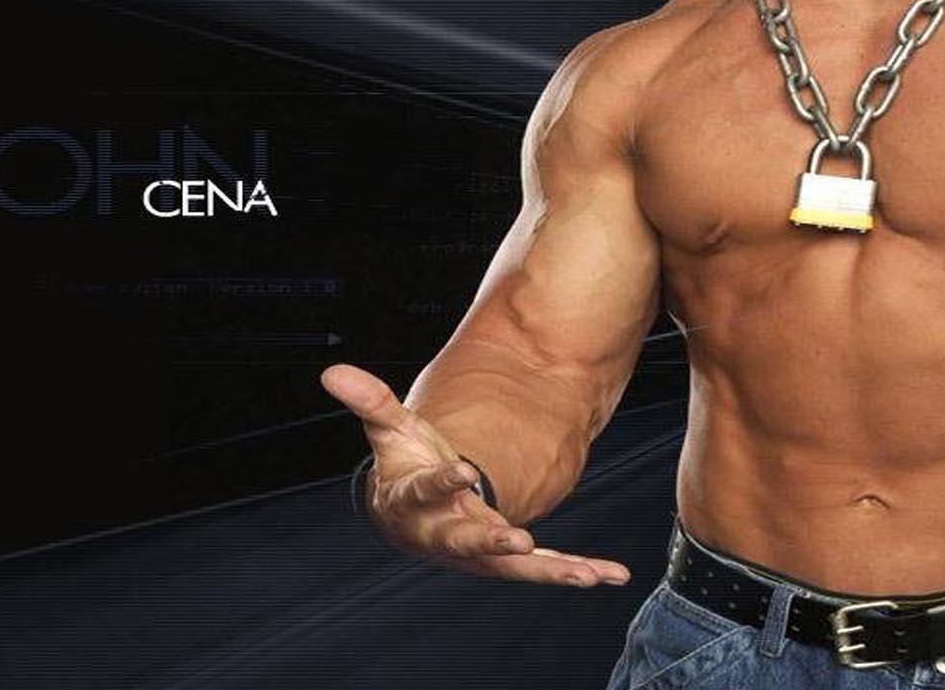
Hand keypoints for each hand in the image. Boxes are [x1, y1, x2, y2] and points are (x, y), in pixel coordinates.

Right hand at [319, 363, 630, 587]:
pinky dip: (577, 571)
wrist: (409, 519)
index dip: (444, 482)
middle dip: (492, 541)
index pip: (428, 491)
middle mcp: (447, 533)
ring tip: (586, 574)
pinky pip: (544, 568)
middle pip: (468, 540)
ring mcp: (479, 550)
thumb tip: (333, 370)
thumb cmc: (404, 468)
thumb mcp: (392, 432)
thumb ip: (371, 402)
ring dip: (550, 570)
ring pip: (514, 566)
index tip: (465, 471)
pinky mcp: (507, 558)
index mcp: (417, 502)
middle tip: (516, 540)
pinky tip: (612, 573)